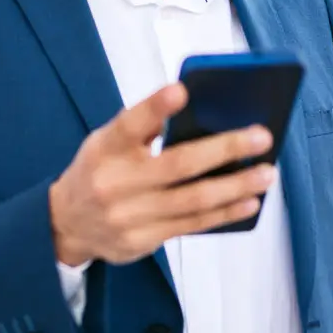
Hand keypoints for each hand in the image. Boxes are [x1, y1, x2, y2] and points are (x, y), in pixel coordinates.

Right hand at [48, 83, 275, 266]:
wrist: (65, 224)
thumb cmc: (99, 172)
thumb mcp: (106, 143)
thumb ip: (143, 128)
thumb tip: (200, 112)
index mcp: (105, 148)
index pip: (129, 123)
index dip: (155, 107)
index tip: (182, 91)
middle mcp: (115, 182)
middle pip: (177, 165)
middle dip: (224, 150)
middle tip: (261, 137)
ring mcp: (128, 216)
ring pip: (193, 200)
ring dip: (235, 186)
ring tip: (266, 174)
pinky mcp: (142, 241)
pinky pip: (192, 225)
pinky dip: (224, 213)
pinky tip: (249, 202)